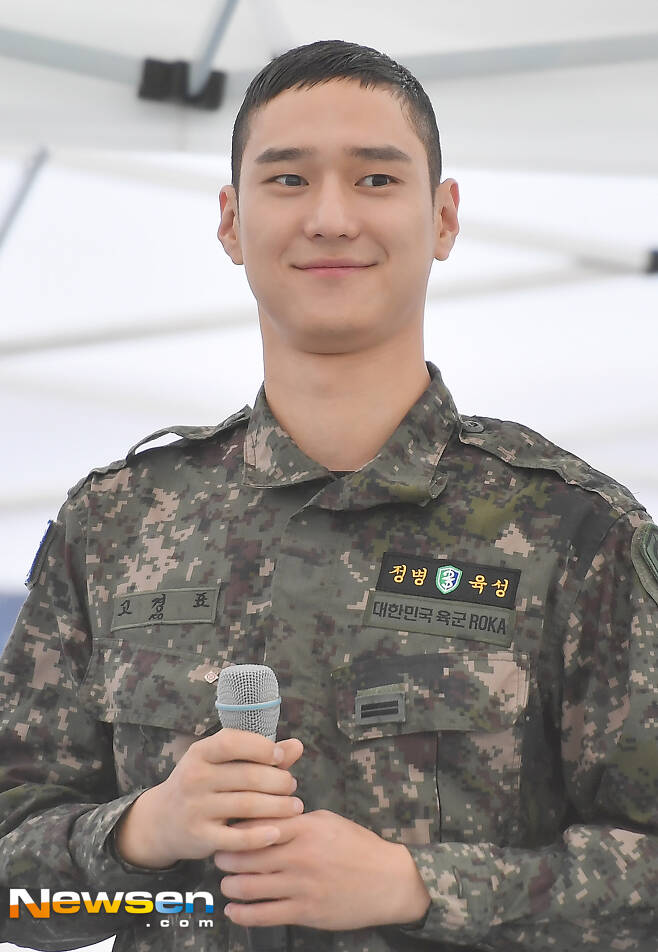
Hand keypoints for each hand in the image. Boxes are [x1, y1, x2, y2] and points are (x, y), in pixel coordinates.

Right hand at [115, 729, 303, 867]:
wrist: (162, 820)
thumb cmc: (202, 784)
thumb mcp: (221, 762)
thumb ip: (259, 754)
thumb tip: (297, 746)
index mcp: (200, 752)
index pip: (232, 743)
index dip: (261, 748)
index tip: (281, 758)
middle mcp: (195, 777)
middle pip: (248, 777)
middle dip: (278, 781)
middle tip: (292, 786)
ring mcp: (196, 808)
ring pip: (247, 806)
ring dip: (278, 807)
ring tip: (295, 806)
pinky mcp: (200, 836)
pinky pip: (237, 838)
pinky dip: (260, 836)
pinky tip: (277, 832)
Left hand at [215, 809, 430, 930]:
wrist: (388, 881)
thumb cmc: (358, 846)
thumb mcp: (328, 821)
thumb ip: (295, 820)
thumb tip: (264, 818)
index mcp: (305, 827)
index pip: (257, 824)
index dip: (236, 828)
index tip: (226, 830)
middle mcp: (299, 855)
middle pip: (246, 856)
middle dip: (226, 857)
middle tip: (219, 857)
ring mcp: (301, 886)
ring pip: (248, 886)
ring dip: (230, 885)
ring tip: (227, 882)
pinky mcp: (305, 912)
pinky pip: (263, 915)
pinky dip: (241, 913)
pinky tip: (233, 909)